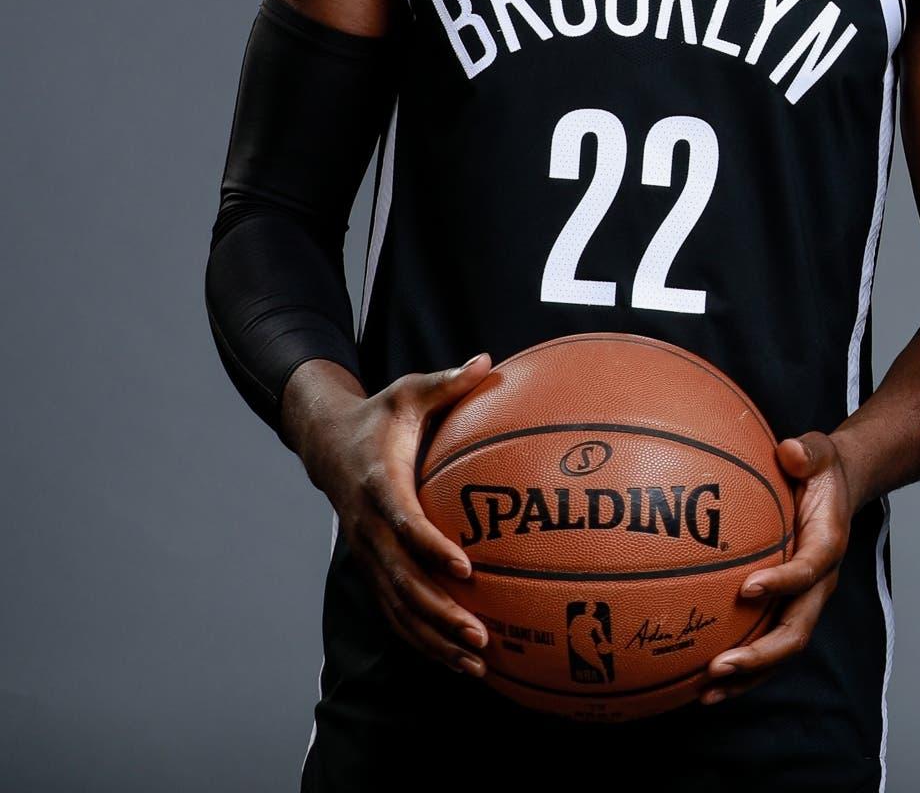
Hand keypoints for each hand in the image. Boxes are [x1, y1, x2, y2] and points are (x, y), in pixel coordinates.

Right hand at [286, 355, 492, 675]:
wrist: (327, 444)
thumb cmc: (381, 415)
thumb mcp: (409, 392)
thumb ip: (447, 382)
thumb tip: (488, 361)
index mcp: (380, 486)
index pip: (404, 524)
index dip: (431, 548)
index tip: (466, 567)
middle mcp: (369, 529)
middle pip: (402, 582)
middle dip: (441, 612)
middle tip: (482, 634)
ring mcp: (368, 555)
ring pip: (399, 608)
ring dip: (435, 639)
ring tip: (477, 663)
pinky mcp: (373, 570)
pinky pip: (397, 612)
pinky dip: (424, 639)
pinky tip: (458, 660)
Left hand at [700, 431, 852, 704]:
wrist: (838, 490)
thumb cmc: (819, 470)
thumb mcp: (819, 451)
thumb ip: (809, 451)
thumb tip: (789, 450)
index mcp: (828, 544)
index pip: (811, 569)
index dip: (784, 583)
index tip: (748, 589)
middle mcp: (819, 583)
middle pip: (797, 630)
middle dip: (760, 654)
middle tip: (720, 665)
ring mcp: (803, 602)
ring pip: (781, 650)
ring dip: (747, 676)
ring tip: (705, 692)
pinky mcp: (786, 609)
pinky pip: (765, 644)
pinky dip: (739, 669)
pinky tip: (699, 681)